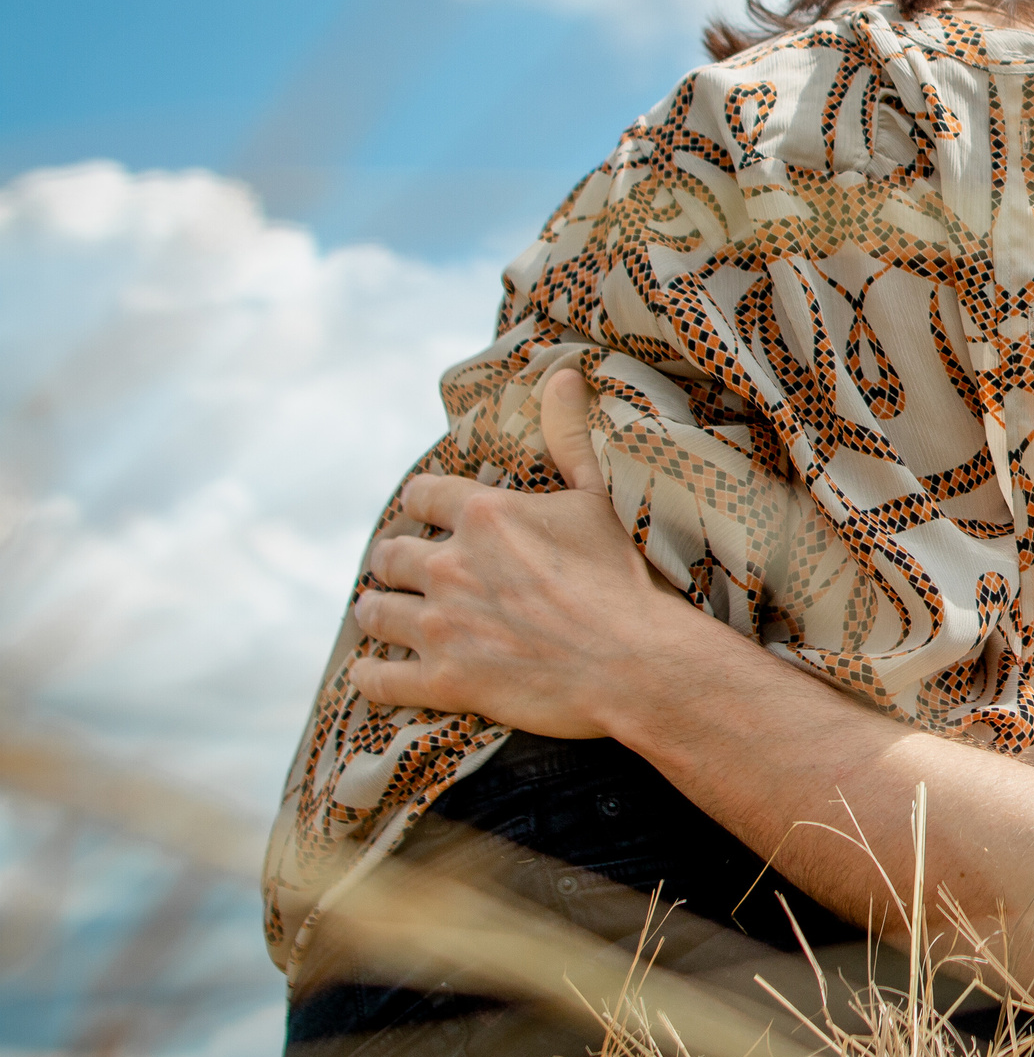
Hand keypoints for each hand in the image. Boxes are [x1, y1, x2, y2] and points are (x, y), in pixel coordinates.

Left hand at [349, 368, 676, 738]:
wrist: (639, 661)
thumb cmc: (625, 578)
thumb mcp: (599, 499)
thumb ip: (570, 437)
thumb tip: (565, 375)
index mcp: (484, 514)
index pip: (423, 495)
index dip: (422, 502)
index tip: (426, 512)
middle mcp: (450, 565)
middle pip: (390, 554)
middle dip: (393, 559)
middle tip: (400, 569)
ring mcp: (442, 625)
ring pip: (375, 612)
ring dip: (375, 610)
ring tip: (378, 613)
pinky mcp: (443, 681)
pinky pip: (378, 678)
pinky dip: (371, 675)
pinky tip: (372, 672)